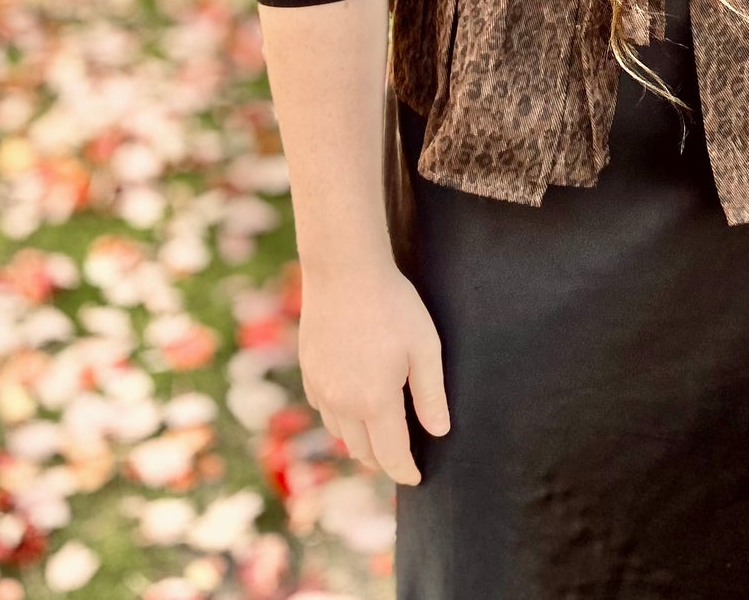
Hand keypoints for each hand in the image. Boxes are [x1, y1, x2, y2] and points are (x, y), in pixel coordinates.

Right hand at [298, 252, 449, 485]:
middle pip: (363, 450)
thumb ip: (431, 394)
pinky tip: (351, 404)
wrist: (343, 270)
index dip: (405, 471)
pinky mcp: (309, 371)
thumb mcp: (424, 346)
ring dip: (360, 440)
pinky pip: (324, 409)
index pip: (391, 455)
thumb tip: (439, 431)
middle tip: (401, 455)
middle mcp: (343, 403)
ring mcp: (321, 388)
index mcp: (375, 401)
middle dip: (383, 459)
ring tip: (379, 433)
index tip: (415, 479)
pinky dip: (340, 417)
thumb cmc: (392, 304)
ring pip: (340, 433)